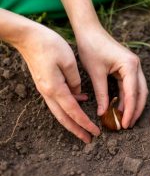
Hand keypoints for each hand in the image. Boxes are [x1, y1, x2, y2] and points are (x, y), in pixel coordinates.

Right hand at [16, 22, 99, 142]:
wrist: (27, 37)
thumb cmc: (49, 45)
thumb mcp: (68, 61)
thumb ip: (75, 81)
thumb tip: (79, 94)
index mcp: (56, 88)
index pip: (74, 112)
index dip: (85, 124)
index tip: (96, 132)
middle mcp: (48, 93)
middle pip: (64, 118)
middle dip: (77, 130)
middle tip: (89, 139)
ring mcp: (45, 89)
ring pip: (60, 112)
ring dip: (72, 122)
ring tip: (84, 128)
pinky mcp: (45, 84)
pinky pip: (58, 101)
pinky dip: (68, 107)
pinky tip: (80, 102)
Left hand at [76, 27, 147, 128]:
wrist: (89, 30)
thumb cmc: (91, 47)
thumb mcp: (96, 73)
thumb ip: (102, 94)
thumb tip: (103, 113)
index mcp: (130, 65)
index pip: (133, 93)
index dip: (130, 111)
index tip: (125, 124)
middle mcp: (136, 66)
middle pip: (141, 93)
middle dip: (136, 110)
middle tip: (128, 125)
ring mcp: (133, 66)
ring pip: (138, 90)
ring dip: (133, 105)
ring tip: (125, 119)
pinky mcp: (128, 68)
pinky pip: (130, 86)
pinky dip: (127, 97)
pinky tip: (121, 108)